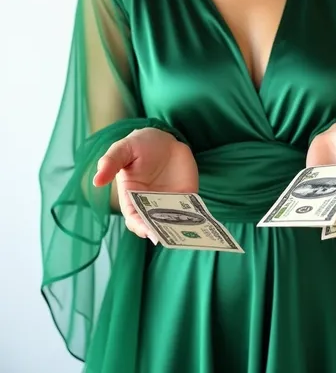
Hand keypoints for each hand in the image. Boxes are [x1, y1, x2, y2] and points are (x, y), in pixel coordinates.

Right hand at [93, 127, 198, 242]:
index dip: (140, 226)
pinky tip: (202, 222)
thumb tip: (96, 181)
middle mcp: (151, 205)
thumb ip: (111, 162)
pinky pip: (192, 212)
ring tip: (185, 232)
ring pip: (174, 222)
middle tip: (167, 235)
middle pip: (155, 224)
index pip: (135, 219)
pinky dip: (196, 218)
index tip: (146, 230)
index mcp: (132, 199)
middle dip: (160, 231)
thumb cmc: (139, 145)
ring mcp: (170, 202)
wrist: (165, 138)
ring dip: (179, 228)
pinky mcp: (187, 196)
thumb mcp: (123, 149)